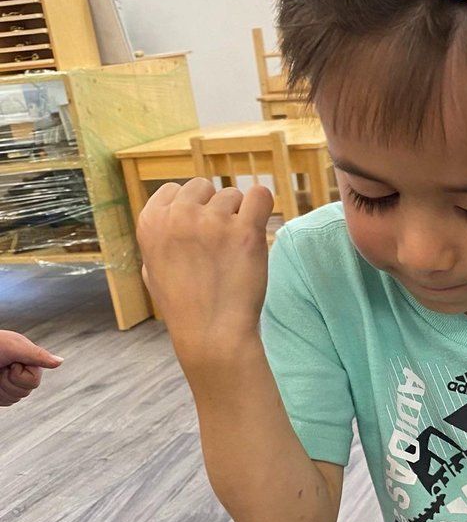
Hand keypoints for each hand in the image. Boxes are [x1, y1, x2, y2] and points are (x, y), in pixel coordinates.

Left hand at [0, 330, 61, 405]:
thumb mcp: (14, 347)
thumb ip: (37, 355)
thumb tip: (60, 362)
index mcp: (28, 361)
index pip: (34, 382)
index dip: (20, 375)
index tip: (11, 362)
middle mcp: (21, 373)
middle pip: (25, 393)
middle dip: (8, 382)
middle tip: (0, 367)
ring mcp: (10, 384)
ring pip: (13, 399)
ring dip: (0, 388)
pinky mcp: (2, 393)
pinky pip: (4, 403)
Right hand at [138, 179, 273, 364]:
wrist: (212, 334)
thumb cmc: (184, 306)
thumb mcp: (152, 270)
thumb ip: (159, 238)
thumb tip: (170, 215)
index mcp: (150, 222)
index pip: (175, 189)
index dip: (190, 210)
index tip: (197, 235)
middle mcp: (179, 216)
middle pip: (203, 186)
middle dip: (213, 208)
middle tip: (218, 244)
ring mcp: (212, 222)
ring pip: (232, 195)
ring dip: (237, 217)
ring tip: (233, 251)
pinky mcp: (245, 232)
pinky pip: (260, 195)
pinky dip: (262, 207)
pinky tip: (256, 229)